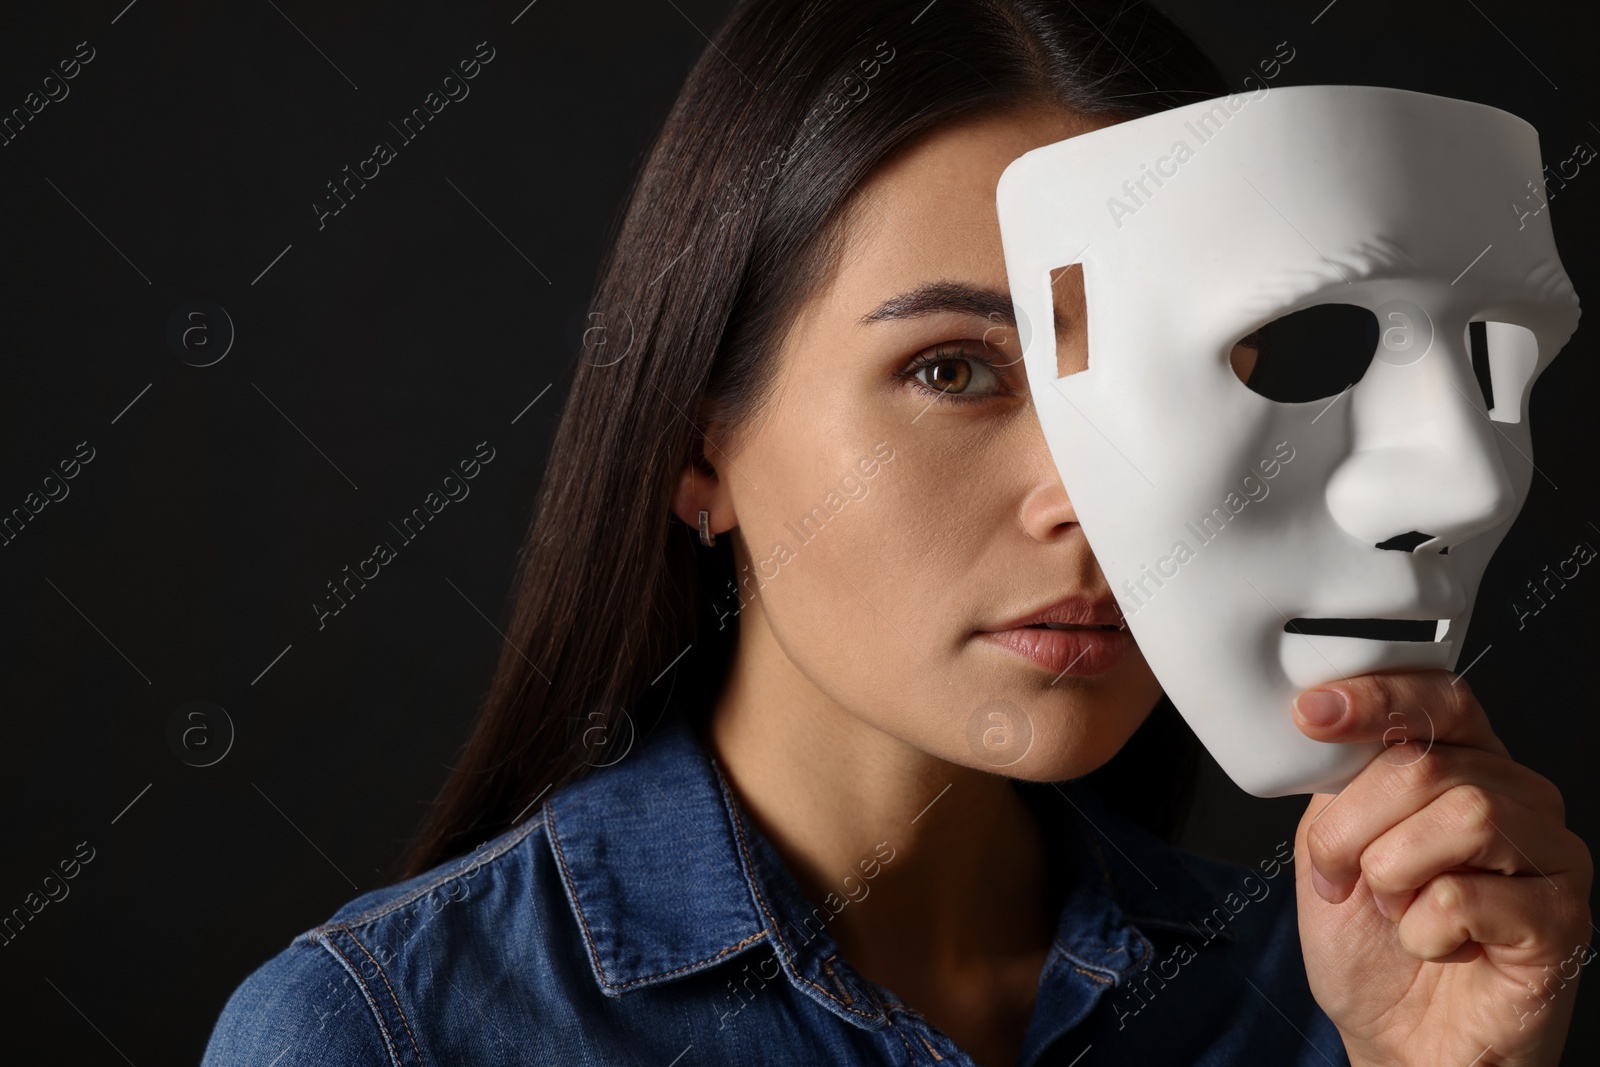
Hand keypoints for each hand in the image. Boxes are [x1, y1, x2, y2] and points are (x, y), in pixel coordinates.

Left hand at [1291, 669, 1592, 1066]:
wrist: (1399, 1039)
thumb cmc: (1372, 945)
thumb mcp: (1332, 844)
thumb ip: (1339, 782)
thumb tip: (1323, 723)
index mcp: (1464, 766)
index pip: (1440, 699)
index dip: (1377, 698)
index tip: (1311, 713)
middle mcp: (1517, 797)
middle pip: (1427, 766)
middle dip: (1353, 826)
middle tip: (1338, 873)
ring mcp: (1550, 855)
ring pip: (1463, 815)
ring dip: (1392, 873)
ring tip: (1392, 908)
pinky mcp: (1562, 918)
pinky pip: (1470, 895)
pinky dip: (1424, 927)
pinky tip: (1434, 944)